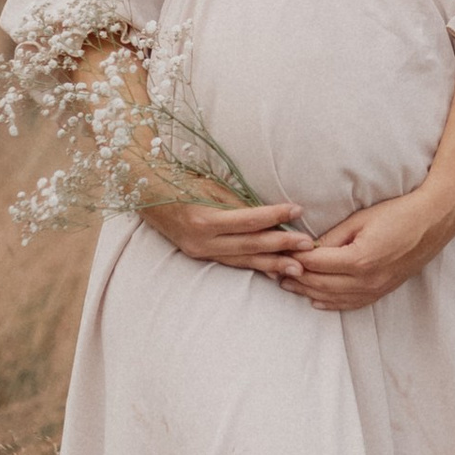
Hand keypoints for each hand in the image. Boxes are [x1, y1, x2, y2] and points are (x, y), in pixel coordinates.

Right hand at [142, 196, 312, 277]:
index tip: (298, 209)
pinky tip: (274, 272)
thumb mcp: (209, 187)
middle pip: (249, 245)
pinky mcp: (201, 255)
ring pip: (243, 260)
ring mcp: (201, 251)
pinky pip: (233, 263)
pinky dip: (254, 266)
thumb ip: (237, 204)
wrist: (147, 195)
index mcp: (204, 220)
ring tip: (298, 267)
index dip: (275, 215)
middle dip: (281, 245)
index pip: (248, 220)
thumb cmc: (180, 183)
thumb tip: (270, 214)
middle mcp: (203, 241)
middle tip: (307, 245)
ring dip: (273, 263)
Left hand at [280, 185, 454, 312]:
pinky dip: (330, 303)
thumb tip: (305, 249)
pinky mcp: (382, 291)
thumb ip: (332, 238)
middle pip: (319, 284)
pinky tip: (315, 299)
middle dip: (294, 278)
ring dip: (307, 292)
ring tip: (287, 284)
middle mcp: (366, 280)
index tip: (276, 253)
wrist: (434, 221)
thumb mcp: (360, 219)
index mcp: (358, 259)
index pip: (315, 264)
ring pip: (332, 298)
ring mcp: (376, 289)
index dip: (293, 260)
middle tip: (273, 271)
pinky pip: (351, 304)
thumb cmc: (398, 213)